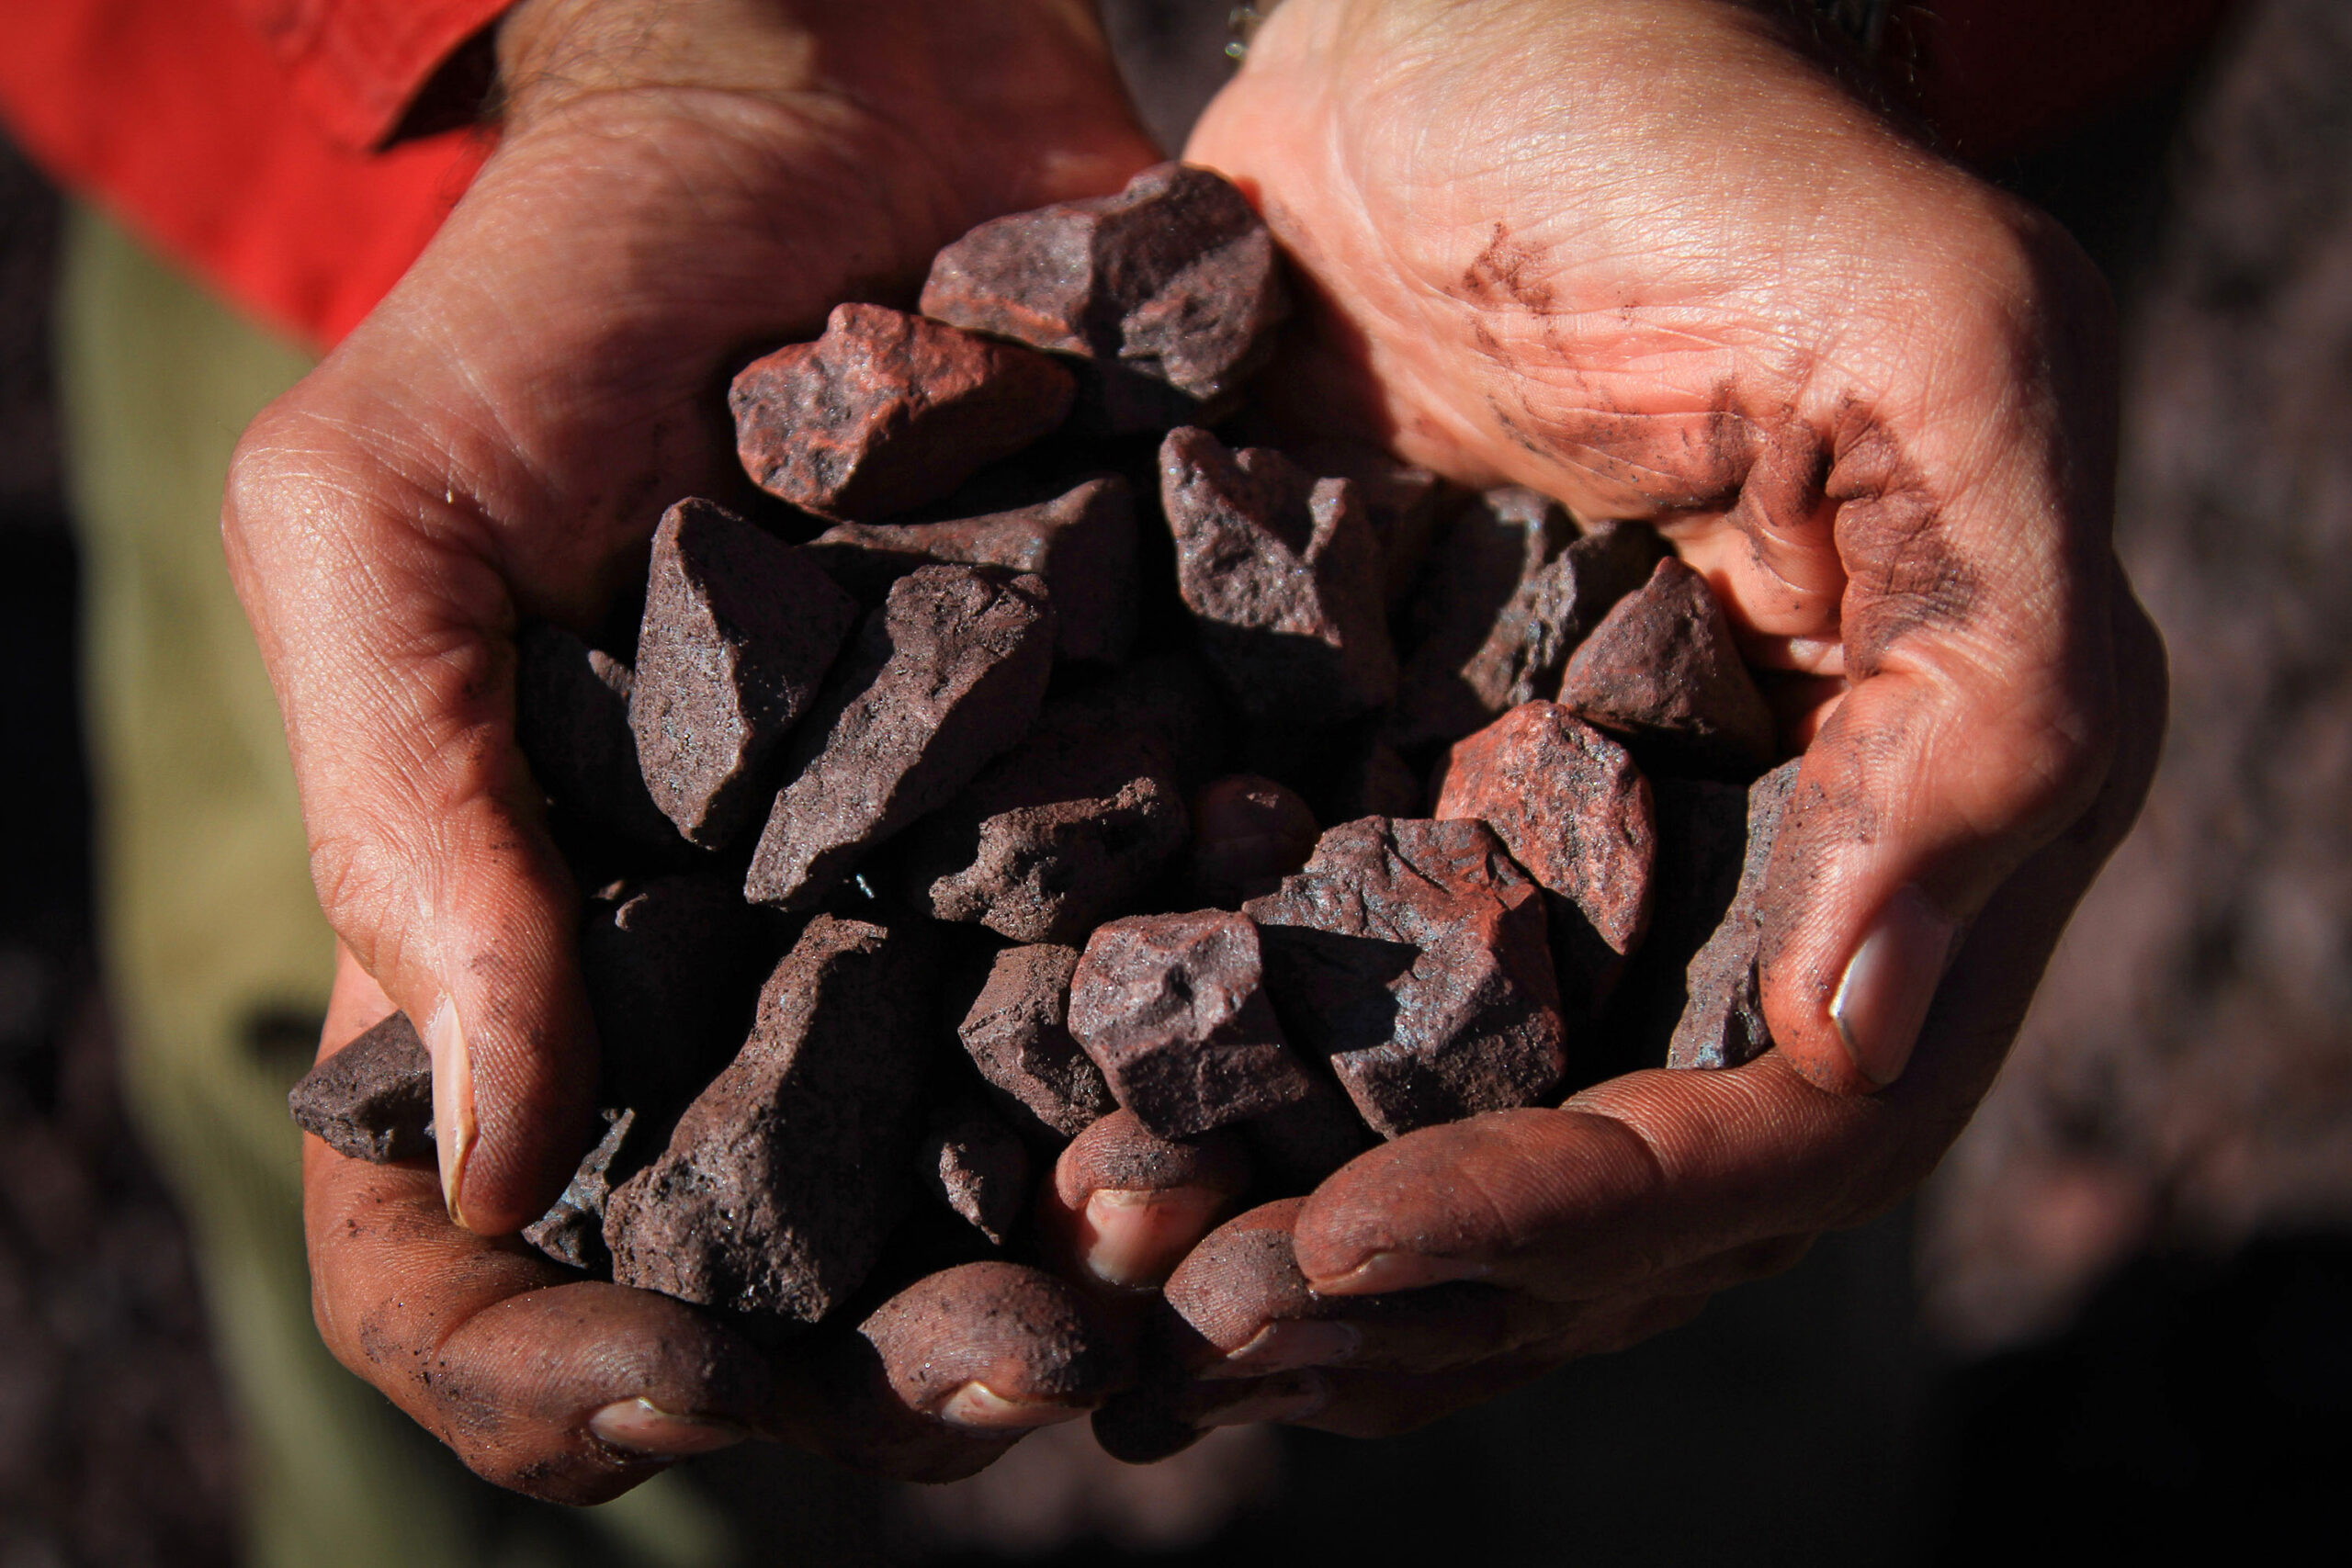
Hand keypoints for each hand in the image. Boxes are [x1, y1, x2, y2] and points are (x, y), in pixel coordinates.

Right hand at [231, 0, 1159, 1495]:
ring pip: (1001, 1193)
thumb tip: (499, 1157)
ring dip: (1084, 1268)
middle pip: (788, 1289)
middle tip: (1017, 1359)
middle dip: (886, 1367)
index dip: (543, 1367)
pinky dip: (1224, 1080)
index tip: (671, 1383)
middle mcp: (753, 986)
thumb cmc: (551, 300)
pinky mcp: (1123, 818)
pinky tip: (1294, 1097)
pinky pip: (1173, 1002)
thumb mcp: (384, 524)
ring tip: (1177, 1263)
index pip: (477, 1253)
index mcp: (539, 955)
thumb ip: (409, 819)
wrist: (822, 109)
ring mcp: (947, 919)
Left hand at [1128, 0, 2166, 1439]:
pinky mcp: (1330, 771)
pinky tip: (1027, 1152)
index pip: (1768, 1128)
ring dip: (1261, 1238)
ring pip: (1408, 1125)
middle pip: (1574, 1189)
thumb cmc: (1733, 152)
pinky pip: (1255, 983)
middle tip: (1180, 1331)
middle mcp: (1689, 876)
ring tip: (1083, 1292)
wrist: (1487, 28)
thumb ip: (2003, 684)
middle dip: (1390, 1287)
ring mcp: (1495, 840)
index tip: (1348, 1244)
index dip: (1575, 1220)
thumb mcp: (1949, 360)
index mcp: (1872, 820)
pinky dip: (1163, 1085)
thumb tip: (1870, 1017)